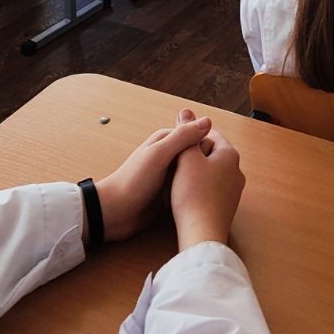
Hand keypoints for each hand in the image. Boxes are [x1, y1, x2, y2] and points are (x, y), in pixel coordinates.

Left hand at [93, 109, 212, 242]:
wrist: (114, 212)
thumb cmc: (133, 181)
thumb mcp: (159, 155)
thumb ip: (182, 137)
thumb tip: (207, 120)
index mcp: (167, 141)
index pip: (198, 137)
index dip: (208, 149)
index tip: (219, 163)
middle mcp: (169, 156)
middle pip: (198, 157)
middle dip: (207, 167)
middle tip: (218, 181)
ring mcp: (169, 176)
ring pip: (194, 174)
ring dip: (201, 181)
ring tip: (213, 192)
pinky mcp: (169, 193)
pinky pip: (187, 190)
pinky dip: (194, 193)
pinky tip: (203, 201)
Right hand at [170, 127, 245, 250]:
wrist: (202, 233)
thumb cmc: (194, 194)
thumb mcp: (186, 157)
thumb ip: (186, 133)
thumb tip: (187, 111)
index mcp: (230, 155)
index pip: (210, 134)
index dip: (190, 137)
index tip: (176, 146)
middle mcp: (237, 172)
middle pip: (211, 153)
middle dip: (193, 155)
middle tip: (175, 163)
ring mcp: (234, 191)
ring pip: (211, 173)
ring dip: (195, 173)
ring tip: (177, 180)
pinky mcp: (226, 207)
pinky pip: (212, 190)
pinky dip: (199, 190)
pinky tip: (185, 197)